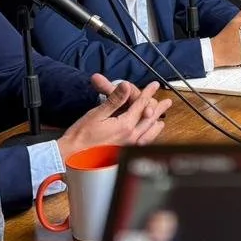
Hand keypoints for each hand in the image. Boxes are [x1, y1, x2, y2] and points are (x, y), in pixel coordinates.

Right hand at [56, 75, 171, 159]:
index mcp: (125, 125)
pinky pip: (143, 143)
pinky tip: (149, 135)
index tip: (154, 85)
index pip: (140, 105)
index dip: (148, 93)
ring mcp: (129, 146)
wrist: (74, 156)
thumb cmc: (82, 136)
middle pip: (149, 119)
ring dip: (156, 123)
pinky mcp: (125, 152)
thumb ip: (114, 100)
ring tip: (162, 119)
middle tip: (166, 101)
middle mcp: (131, 136)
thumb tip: (126, 87)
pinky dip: (150, 136)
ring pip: (148, 132)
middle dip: (158, 108)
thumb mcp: (97, 113)